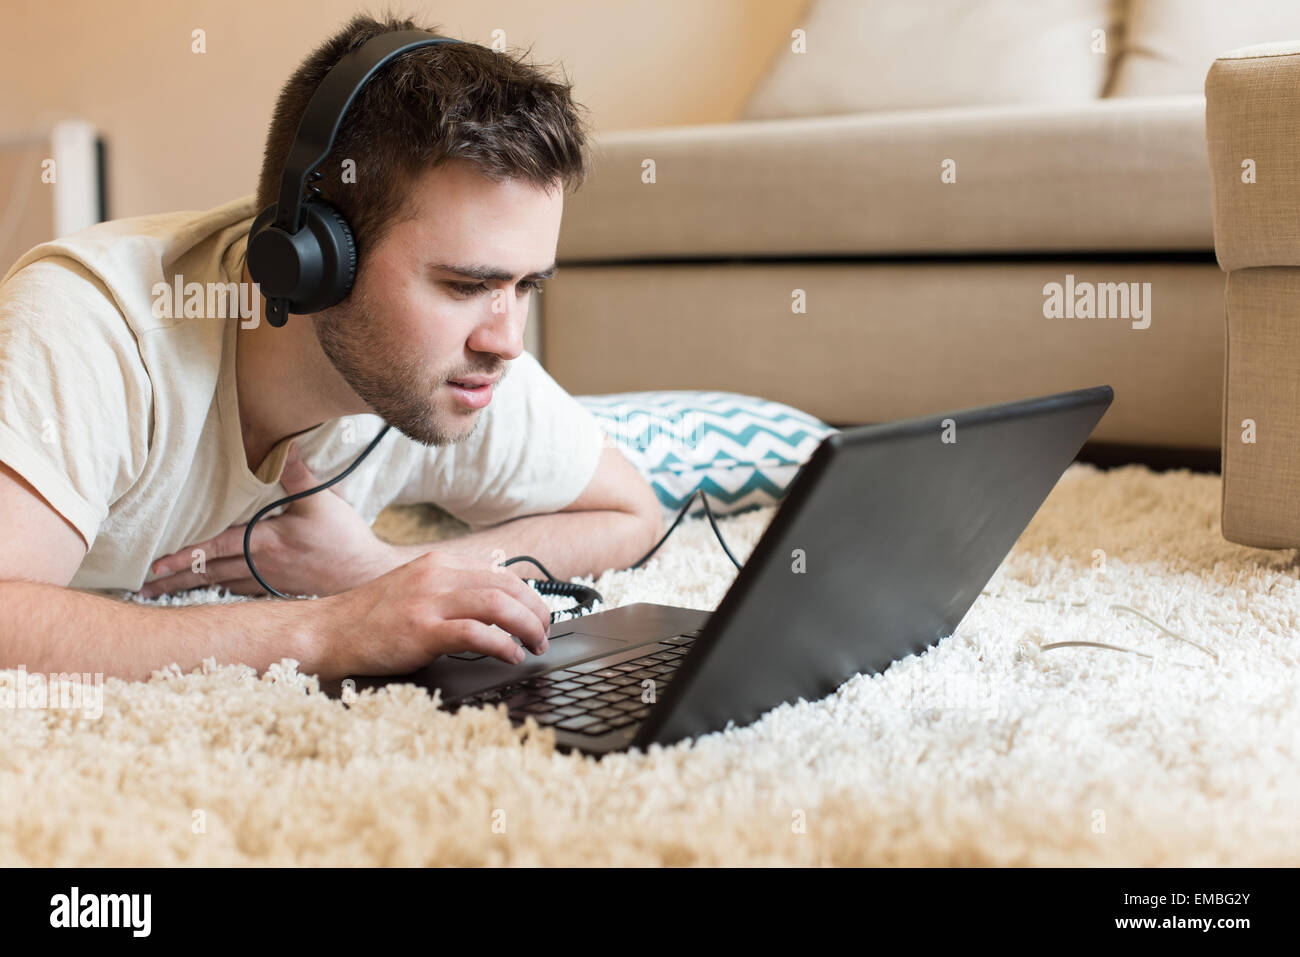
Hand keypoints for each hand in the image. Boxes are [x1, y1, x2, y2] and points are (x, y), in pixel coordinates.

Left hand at [139, 442, 400, 597]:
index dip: (183, 557)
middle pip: (208, 573)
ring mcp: (268, 585)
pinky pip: (239, 594)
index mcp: (264, 544)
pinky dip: (217, 593)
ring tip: (162, 593)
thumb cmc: (344, 539)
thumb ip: (295, 472)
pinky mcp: (279, 593)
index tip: (153, 565)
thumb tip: (281, 442)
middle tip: (141, 588)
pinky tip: (207, 593)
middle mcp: (260, 569)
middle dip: (173, 580)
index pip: (214, 550)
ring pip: (220, 586)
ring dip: (190, 589)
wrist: (367, 575)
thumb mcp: (321, 500)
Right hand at [307, 549, 553, 677]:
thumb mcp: (415, 590)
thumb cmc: (371, 619)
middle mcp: (437, 576)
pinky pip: (474, 633)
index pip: (501, 573)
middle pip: (507, 585)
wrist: (327, 631)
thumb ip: (451, 592)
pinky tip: (510, 655)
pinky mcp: (420, 630)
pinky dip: (501, 644)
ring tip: (535, 645)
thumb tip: (496, 608)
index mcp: (439, 564)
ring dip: (526, 627)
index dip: (529, 596)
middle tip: (544, 634)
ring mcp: (428, 602)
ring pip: (497, 605)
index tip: (540, 616)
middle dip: (536, 611)